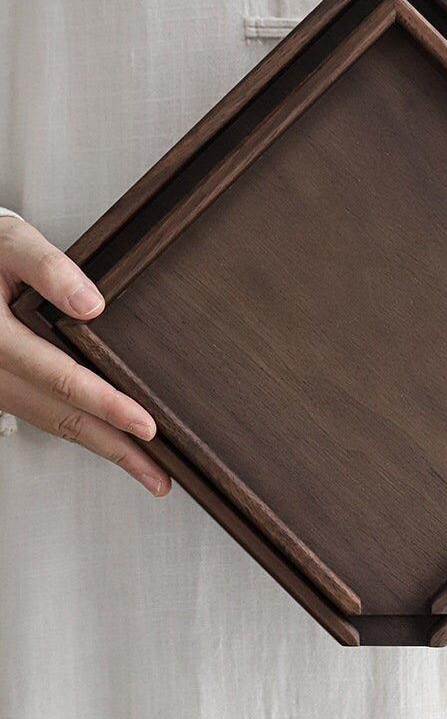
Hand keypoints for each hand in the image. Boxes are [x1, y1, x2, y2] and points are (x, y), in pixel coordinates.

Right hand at [0, 216, 170, 495]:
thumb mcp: (10, 243)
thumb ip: (47, 268)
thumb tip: (91, 305)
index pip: (61, 379)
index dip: (107, 405)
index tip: (146, 425)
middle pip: (64, 418)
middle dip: (116, 449)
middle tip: (160, 475)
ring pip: (56, 424)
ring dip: (105, 449)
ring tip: (149, 471)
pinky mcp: (6, 390)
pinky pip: (47, 416)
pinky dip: (84, 433)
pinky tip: (113, 443)